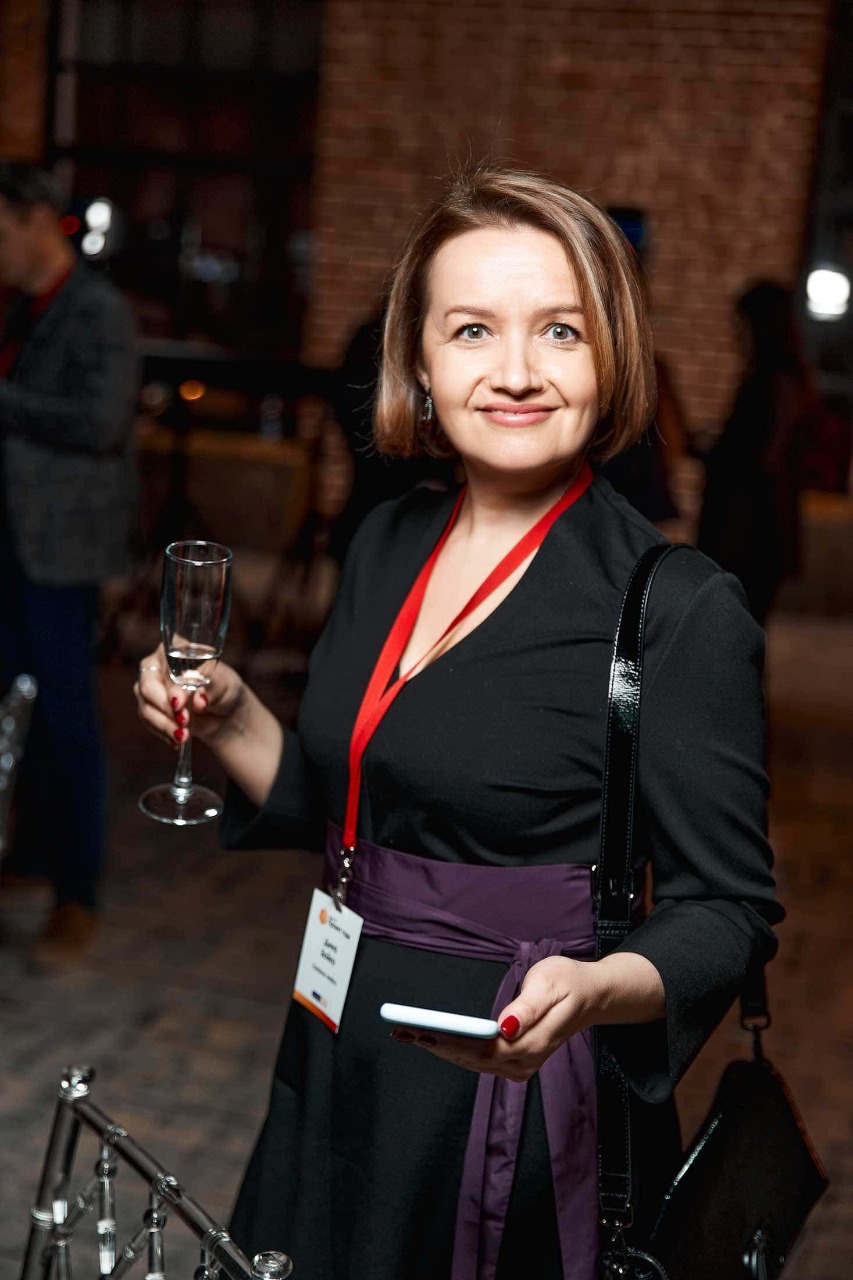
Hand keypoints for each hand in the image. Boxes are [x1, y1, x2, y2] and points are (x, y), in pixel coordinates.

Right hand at [134, 644, 245, 748]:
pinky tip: (177, 740)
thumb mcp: (226, 686)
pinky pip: (149, 721)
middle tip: (184, 721)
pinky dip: (163, 732)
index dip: (170, 685)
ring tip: (184, 736)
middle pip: (148, 686)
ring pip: (146, 707)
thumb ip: (212, 689)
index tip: (180, 702)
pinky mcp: (150, 707)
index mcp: (176, 649)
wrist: (224, 711)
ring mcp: (150, 686)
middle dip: (165, 708)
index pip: (166, 664)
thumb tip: (199, 700)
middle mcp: (158, 664)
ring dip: (164, 724)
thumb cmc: (225, 689)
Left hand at [391, 956, 599, 1081]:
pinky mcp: (516, 1062)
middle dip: (435, 1045)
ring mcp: (520, 1066)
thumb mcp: (551, 984)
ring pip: (472, 1062)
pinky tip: (434, 1040)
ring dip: (440, 1049)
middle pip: (472, 1059)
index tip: (421, 1033)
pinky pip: (479, 1060)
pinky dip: (454, 1050)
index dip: (449, 1043)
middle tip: (401, 1030)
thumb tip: (507, 1027)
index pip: (481, 1049)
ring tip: (408, 1034)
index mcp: (530, 1043)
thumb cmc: (570, 983)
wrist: (592, 996)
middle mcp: (524, 1062)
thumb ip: (528, 1007)